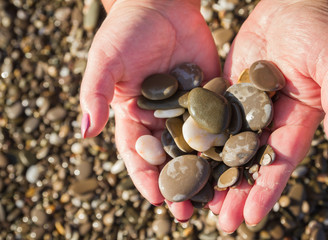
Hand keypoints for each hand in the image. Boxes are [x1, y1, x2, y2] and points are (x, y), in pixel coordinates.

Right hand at [79, 0, 219, 220]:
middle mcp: (162, 118)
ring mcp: (189, 108)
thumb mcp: (105, 60)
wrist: (161, 4)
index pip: (137, 154)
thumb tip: (85, 132)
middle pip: (171, 158)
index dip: (145, 177)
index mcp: (134, 116)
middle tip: (189, 213)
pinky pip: (220, 120)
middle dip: (179, 184)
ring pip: (198, 146)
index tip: (156, 199)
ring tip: (217, 197)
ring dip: (207, 171)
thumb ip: (95, 94)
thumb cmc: (126, 30)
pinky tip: (239, 158)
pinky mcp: (212, 94)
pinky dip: (228, 140)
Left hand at [210, 0, 327, 231]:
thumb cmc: (325, 28)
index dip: (267, 189)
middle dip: (237, 192)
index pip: (281, 161)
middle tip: (221, 223)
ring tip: (199, 199)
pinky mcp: (227, 89)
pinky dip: (200, 136)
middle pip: (251, 161)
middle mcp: (270, 118)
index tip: (252, 217)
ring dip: (215, 171)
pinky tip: (185, 155)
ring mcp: (246, 105)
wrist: (296, 1)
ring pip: (228, 144)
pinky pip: (211, 115)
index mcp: (298, 118)